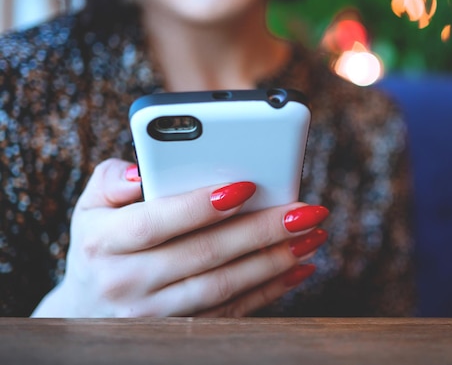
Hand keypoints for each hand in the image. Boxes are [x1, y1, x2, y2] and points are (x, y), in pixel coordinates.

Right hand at [31, 158, 328, 316]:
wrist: (89, 312)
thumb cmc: (101, 247)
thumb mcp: (89, 208)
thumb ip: (110, 180)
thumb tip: (143, 171)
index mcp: (103, 244)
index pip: (153, 224)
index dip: (199, 206)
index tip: (246, 186)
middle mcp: (127, 283)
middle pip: (203, 255)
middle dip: (260, 230)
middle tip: (305, 210)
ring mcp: (155, 315)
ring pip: (224, 286)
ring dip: (274, 261)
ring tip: (311, 236)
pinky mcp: (182, 332)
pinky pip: (232, 313)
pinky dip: (269, 290)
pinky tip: (299, 268)